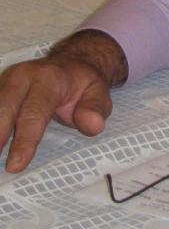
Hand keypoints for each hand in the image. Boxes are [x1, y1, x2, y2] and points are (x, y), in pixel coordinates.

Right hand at [0, 30, 127, 172]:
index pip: (34, 112)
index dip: (24, 140)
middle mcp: (23, 77)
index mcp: (48, 78)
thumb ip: (95, 109)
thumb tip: (92, 125)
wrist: (70, 63)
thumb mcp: (98, 93)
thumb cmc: (82, 84)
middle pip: (4, 108)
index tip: (15, 166)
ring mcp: (6, 81)